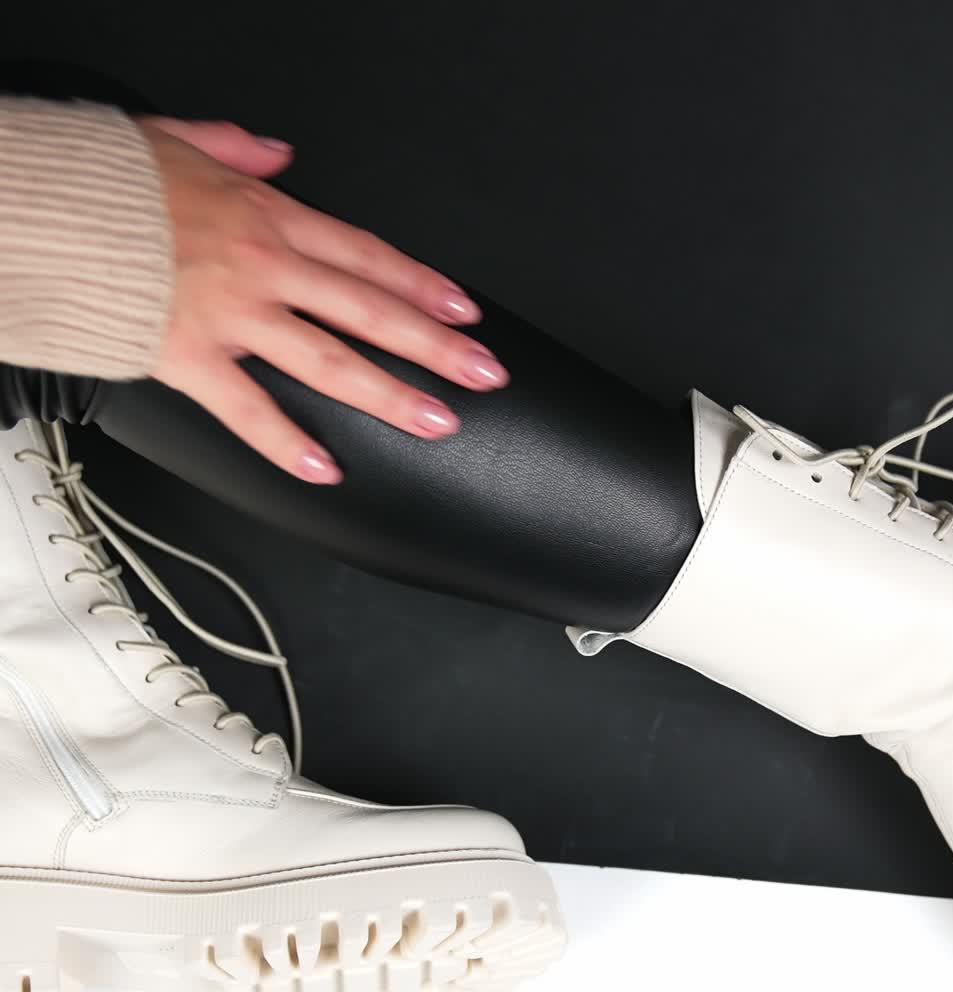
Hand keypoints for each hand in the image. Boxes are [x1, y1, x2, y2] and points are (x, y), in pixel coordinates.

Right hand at [137, 117, 508, 482]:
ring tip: (438, 423)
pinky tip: (324, 468)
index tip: (466, 314)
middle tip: (484, 375)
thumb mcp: (176, 139)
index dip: (423, 287)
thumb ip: (236, 150)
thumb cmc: (102, 179)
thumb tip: (278, 154)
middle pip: (370, 311)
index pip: (367, 257)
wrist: (33, 203)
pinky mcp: (186, 357)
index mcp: (266, 218)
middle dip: (436, 346)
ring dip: (391, 395)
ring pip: (330, 361)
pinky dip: (285, 443)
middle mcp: (262, 267)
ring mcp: (230, 315)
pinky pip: (247, 409)